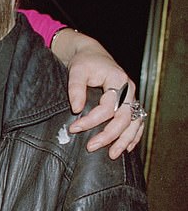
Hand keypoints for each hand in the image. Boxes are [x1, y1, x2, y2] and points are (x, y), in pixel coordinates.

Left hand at [51, 29, 144, 158]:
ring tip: (113, 155)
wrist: (92, 55)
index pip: (108, 107)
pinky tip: (126, 148)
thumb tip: (76, 109)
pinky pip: (137, 123)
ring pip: (135, 123)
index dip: (91, 120)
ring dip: (124, 140)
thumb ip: (76, 89)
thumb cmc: (85, 62)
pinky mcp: (130, 104)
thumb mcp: (77, 71)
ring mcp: (131, 98)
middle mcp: (129, 90)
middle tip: (91, 147)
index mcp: (118, 80)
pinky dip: (134, 136)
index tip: (74, 128)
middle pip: (124, 118)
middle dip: (108, 136)